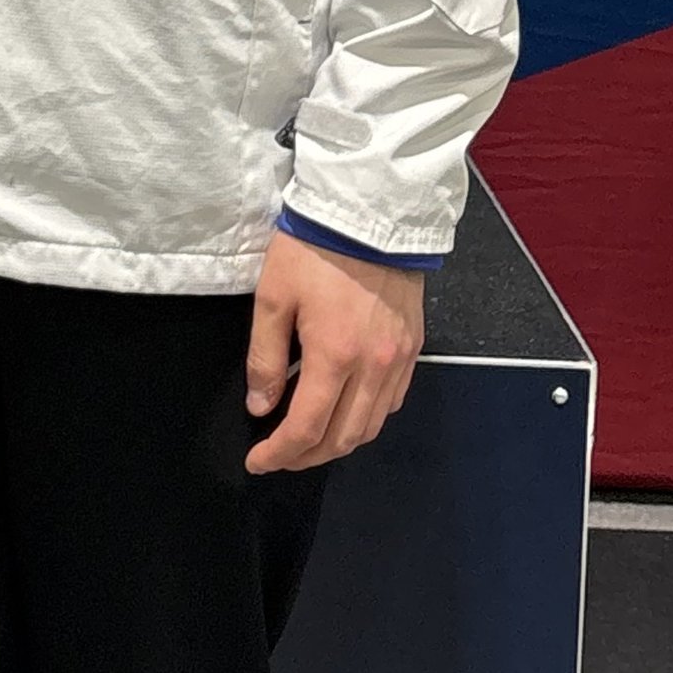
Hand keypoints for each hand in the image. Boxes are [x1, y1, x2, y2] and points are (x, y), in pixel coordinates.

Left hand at [243, 231, 424, 474]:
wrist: (370, 210)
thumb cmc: (314, 248)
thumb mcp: (273, 297)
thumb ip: (266, 358)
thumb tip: (261, 406)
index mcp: (335, 355)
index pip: (307, 428)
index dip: (280, 453)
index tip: (258, 462)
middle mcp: (374, 366)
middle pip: (343, 437)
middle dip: (306, 457)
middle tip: (279, 456)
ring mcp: (400, 358)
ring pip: (371, 426)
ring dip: (338, 443)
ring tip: (308, 440)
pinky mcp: (414, 346)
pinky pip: (392, 401)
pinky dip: (366, 419)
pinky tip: (346, 411)